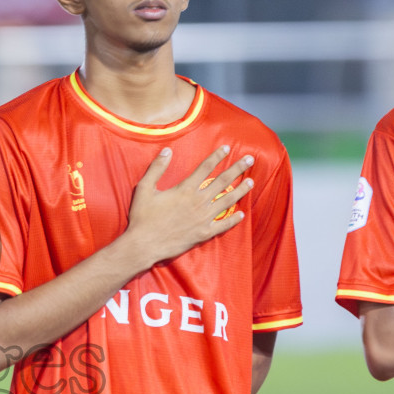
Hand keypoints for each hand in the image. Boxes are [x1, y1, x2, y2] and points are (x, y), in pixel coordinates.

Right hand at [122, 146, 252, 268]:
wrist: (144, 245)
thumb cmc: (142, 217)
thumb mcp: (144, 188)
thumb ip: (157, 168)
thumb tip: (167, 150)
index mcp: (185, 189)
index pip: (205, 168)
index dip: (217, 156)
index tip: (227, 148)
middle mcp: (198, 202)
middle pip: (222, 181)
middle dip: (237, 169)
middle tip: (250, 160)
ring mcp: (203, 218)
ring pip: (227, 201)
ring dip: (241, 190)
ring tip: (251, 182)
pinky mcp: (204, 233)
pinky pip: (223, 225)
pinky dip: (233, 220)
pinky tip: (242, 214)